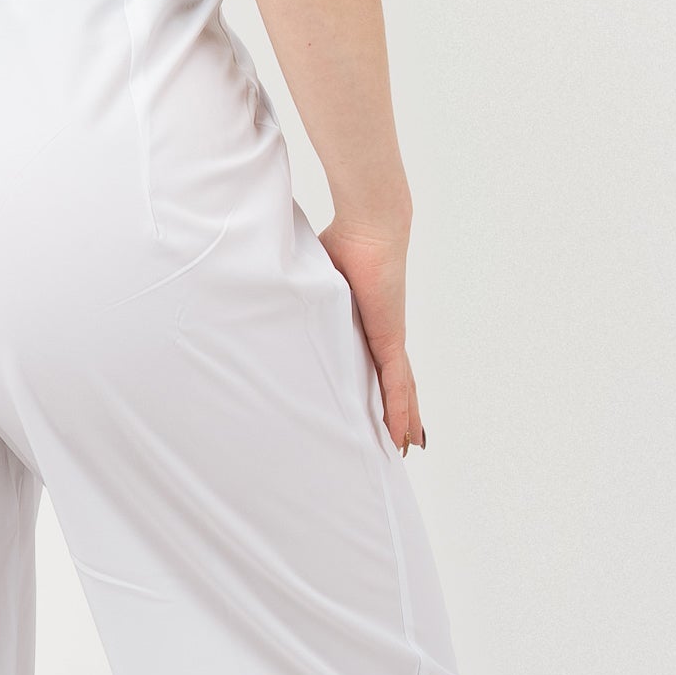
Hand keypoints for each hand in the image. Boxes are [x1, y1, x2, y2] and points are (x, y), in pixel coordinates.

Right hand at [320, 217, 423, 453]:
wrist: (369, 227)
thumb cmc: (344, 241)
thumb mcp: (315, 279)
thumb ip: (301, 292)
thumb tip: (269, 288)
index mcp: (362, 320)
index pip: (371, 360)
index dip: (375, 383)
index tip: (373, 404)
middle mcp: (380, 332)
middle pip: (392, 381)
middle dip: (397, 410)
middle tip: (399, 439)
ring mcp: (388, 337)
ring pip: (399, 390)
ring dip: (402, 419)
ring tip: (406, 447)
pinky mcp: (390, 338)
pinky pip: (396, 384)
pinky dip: (399, 411)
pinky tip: (404, 435)